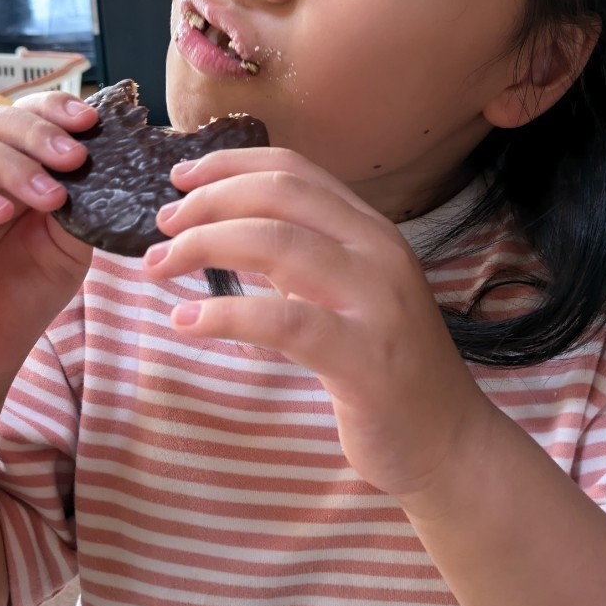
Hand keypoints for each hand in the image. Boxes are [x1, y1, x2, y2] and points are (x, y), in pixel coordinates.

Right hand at [0, 92, 97, 394]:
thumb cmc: (21, 299)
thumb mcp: (68, 253)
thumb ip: (83, 211)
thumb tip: (110, 172)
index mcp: (17, 172)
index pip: (31, 119)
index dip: (57, 110)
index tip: (92, 121)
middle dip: (40, 133)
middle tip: (74, 157)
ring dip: (13, 166)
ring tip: (50, 196)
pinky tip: (0, 211)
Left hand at [143, 148, 488, 502]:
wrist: (447, 441)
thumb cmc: (386, 367)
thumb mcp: (348, 294)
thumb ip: (303, 258)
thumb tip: (228, 230)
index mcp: (371, 231)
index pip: (295, 170)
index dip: (230, 164)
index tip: (180, 177)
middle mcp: (378, 252)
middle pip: (280, 195)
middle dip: (209, 201)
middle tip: (161, 225)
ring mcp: (376, 302)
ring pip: (276, 243)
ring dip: (203, 246)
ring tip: (158, 267)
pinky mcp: (364, 358)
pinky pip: (282, 321)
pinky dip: (223, 314)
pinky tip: (184, 321)